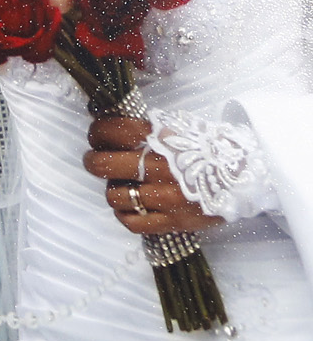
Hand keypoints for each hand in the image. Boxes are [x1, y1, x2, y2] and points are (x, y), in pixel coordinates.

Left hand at [85, 116, 226, 237]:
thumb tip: (103, 118)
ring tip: (123, 184)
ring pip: (114, 195)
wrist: (245, 173)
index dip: (97, 133)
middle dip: (94, 161)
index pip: (111, 131)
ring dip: (113, 189)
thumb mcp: (176, 126)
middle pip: (103, 164)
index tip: (97, 137)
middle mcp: (160, 167)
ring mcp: (166, 197)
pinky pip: (132, 222)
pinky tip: (131, 205)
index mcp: (160, 139)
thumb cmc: (206, 148)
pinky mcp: (173, 221)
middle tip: (97, 160)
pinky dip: (124, 213)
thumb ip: (143, 126)